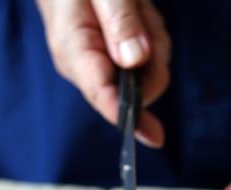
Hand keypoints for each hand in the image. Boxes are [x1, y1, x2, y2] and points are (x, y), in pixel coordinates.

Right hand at [36, 0, 170, 146]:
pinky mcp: (111, 59)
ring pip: (147, 73)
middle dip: (153, 59)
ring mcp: (99, 64)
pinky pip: (146, 60)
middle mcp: (85, 66)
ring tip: (135, 8)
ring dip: (152, 40)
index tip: (156, 137)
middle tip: (143, 18)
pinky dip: (150, 35)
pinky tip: (136, 13)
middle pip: (135, 89)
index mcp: (75, 51)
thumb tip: (136, 61)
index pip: (103, 96)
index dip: (130, 117)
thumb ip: (120, 20)